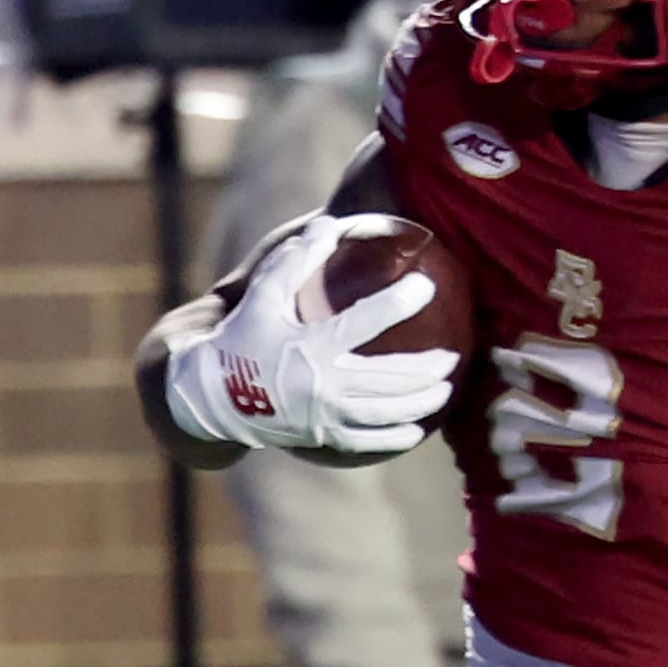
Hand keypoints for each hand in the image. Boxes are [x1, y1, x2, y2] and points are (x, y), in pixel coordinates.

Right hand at [162, 213, 458, 453]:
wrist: (212, 397)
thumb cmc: (242, 337)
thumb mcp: (262, 295)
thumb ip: (297, 260)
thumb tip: (330, 223)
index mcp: (310, 347)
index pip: (365, 322)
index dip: (399, 302)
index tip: (427, 285)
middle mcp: (323, 386)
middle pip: (390, 378)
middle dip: (429, 367)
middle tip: (455, 354)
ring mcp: (326, 418)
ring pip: (388, 413)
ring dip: (423, 401)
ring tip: (447, 388)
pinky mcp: (325, 440)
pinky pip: (371, 442)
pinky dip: (398, 435)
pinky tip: (418, 428)